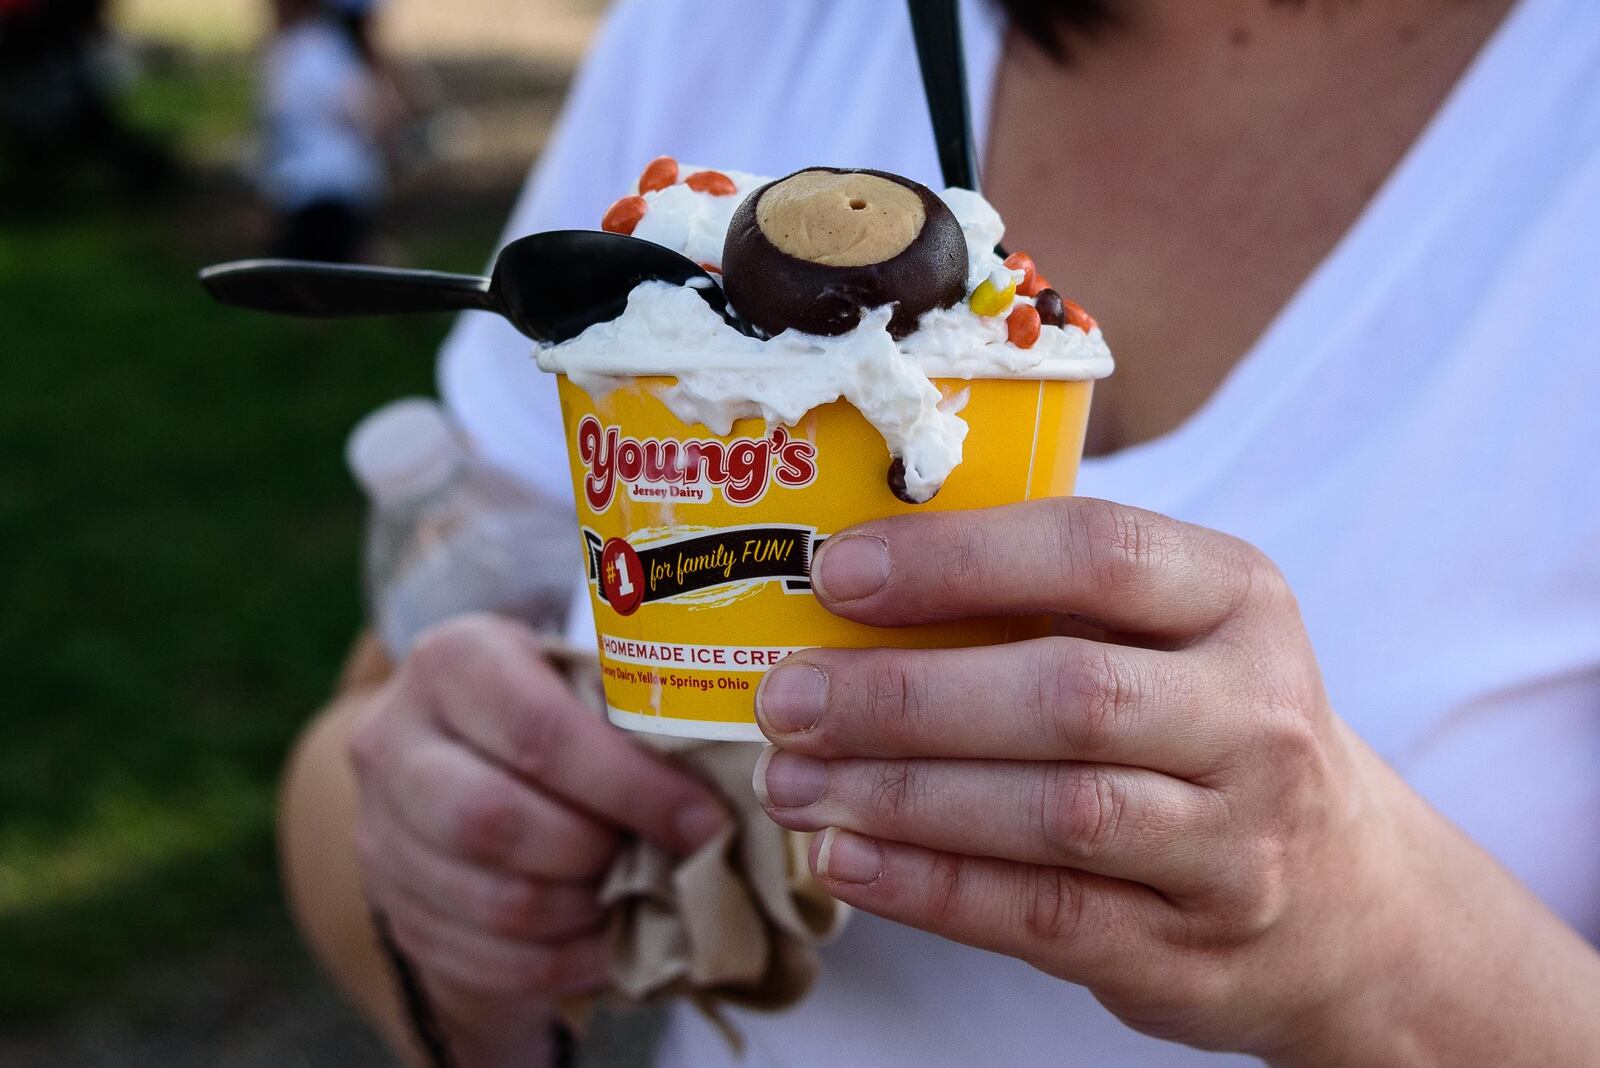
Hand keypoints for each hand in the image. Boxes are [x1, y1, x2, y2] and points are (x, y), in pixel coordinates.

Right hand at [348, 614, 727, 1053]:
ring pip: (491, 900)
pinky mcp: (392, 904)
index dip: (629, 786)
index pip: (538, 733)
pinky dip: (562, 961)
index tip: (703, 819)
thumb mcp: (579, 676)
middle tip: (664, 860)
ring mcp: (381, 830)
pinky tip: (610, 941)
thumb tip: (744, 777)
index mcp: (452, 662)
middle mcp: (394, 741)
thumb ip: (636, 711)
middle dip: (600, 851)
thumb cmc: (550, 704)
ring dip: (586, 913)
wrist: (458, 750)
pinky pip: (483, 957)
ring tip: (642, 899)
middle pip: (496, 821)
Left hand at [752, 498, 1440, 1061]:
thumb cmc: (1208, 730)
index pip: (1099, 552)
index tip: (838, 573)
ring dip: (902, 797)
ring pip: (1055, 815)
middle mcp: (1254, 716)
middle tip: (788, 698)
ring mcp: (1234, 842)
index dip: (958, 560)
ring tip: (792, 783)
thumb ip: (1046, 604)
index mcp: (1238, 600)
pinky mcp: (1190, 947)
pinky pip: (1045, 917)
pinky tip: (847, 860)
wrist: (1347, 899)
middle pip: (1069, 695)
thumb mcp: (1172, 636)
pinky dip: (931, 889)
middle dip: (906, 696)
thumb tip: (849, 587)